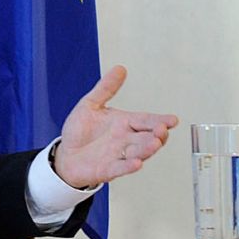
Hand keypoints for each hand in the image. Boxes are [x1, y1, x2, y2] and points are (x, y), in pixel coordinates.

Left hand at [52, 65, 179, 189]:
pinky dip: (128, 166)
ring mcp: (118, 155)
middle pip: (146, 137)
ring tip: (155, 143)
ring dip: (147, 149)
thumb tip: (120, 68)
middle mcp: (125, 140)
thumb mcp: (90, 105)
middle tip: (162, 130)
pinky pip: (120, 168)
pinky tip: (137, 163)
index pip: (146, 120)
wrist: (65, 154)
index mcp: (124, 123)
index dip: (160, 120)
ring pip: (138, 152)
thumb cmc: (79, 132)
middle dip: (156, 134)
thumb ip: (106, 88)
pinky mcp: (107, 169)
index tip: (173, 120)